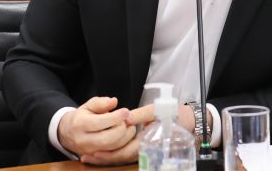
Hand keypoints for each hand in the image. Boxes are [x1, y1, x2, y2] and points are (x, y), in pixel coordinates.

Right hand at [57, 97, 134, 158]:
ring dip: (125, 138)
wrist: (68, 133)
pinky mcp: (95, 158)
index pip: (99, 122)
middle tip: (129, 120)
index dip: (115, 117)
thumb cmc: (81, 117)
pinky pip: (112, 154)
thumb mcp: (88, 106)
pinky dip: (122, 145)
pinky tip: (126, 135)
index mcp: (80, 124)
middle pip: (107, 139)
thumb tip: (114, 101)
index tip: (126, 111)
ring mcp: (89, 151)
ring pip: (111, 149)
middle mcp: (83, 140)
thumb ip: (101, 103)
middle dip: (121, 129)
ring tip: (129, 127)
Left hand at [80, 103, 203, 164]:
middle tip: (86, 157)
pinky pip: (125, 154)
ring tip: (90, 157)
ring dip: (106, 158)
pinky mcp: (141, 148)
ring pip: (122, 158)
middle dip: (103, 159)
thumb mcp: (156, 111)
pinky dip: (113, 153)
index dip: (109, 154)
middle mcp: (145, 150)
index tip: (95, 151)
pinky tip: (103, 151)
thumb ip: (141, 114)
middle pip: (121, 158)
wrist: (184, 120)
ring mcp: (143, 150)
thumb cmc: (171, 114)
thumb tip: (126, 117)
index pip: (125, 152)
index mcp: (148, 142)